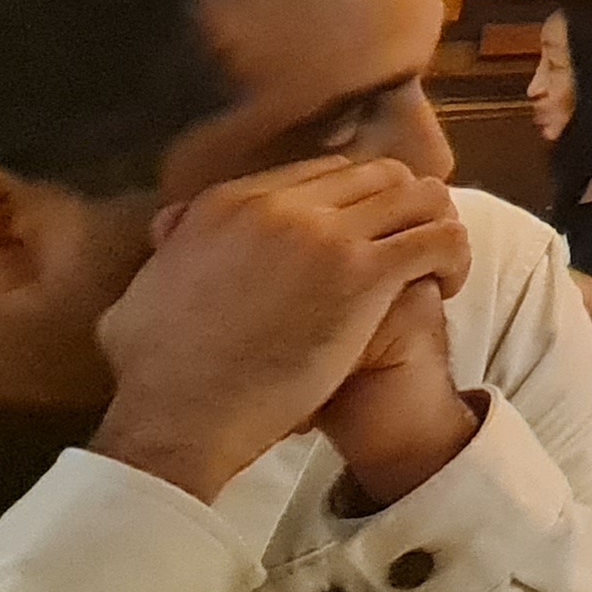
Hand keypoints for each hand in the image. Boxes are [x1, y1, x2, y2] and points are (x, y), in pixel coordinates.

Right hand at [91, 158, 471, 502]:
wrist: (180, 419)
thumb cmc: (154, 375)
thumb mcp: (139, 293)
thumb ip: (166, 251)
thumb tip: (169, 228)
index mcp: (229, 202)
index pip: (323, 172)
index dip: (358, 200)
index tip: (370, 231)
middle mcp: (279, 205)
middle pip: (376, 174)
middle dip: (404, 206)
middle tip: (412, 246)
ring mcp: (323, 235)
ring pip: (417, 196)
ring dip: (437, 224)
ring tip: (438, 265)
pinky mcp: (360, 274)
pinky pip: (437, 239)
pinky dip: (453, 256)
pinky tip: (447, 285)